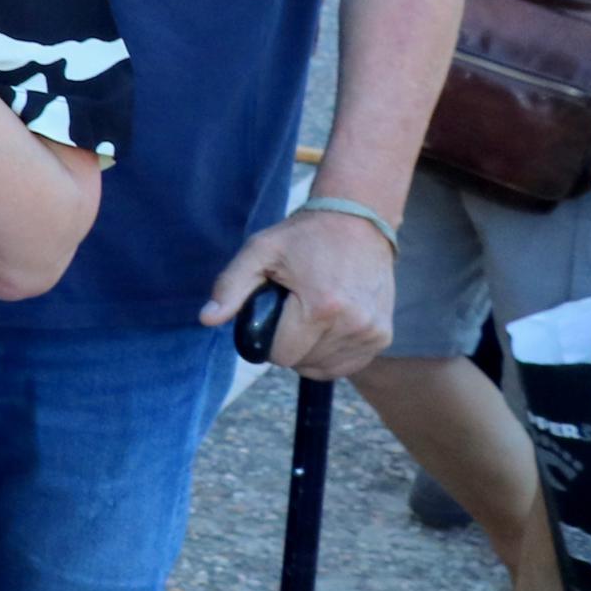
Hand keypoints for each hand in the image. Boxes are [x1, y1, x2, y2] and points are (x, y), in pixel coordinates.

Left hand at [199, 202, 394, 377]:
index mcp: (321, 308)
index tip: (271, 315)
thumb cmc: (304, 237)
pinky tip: (325, 330)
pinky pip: (347, 365)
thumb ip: (230, 287)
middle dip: (288, 343)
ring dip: (309, 350)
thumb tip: (207, 319)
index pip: (280, 354)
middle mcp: (352, 325)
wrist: (359, 223)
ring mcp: (372, 333)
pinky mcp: (383, 336)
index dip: (267, 338)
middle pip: (301, 363)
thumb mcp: (259, 251)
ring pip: (323, 368)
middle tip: (291, 311)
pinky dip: (330, 355)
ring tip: (309, 316)